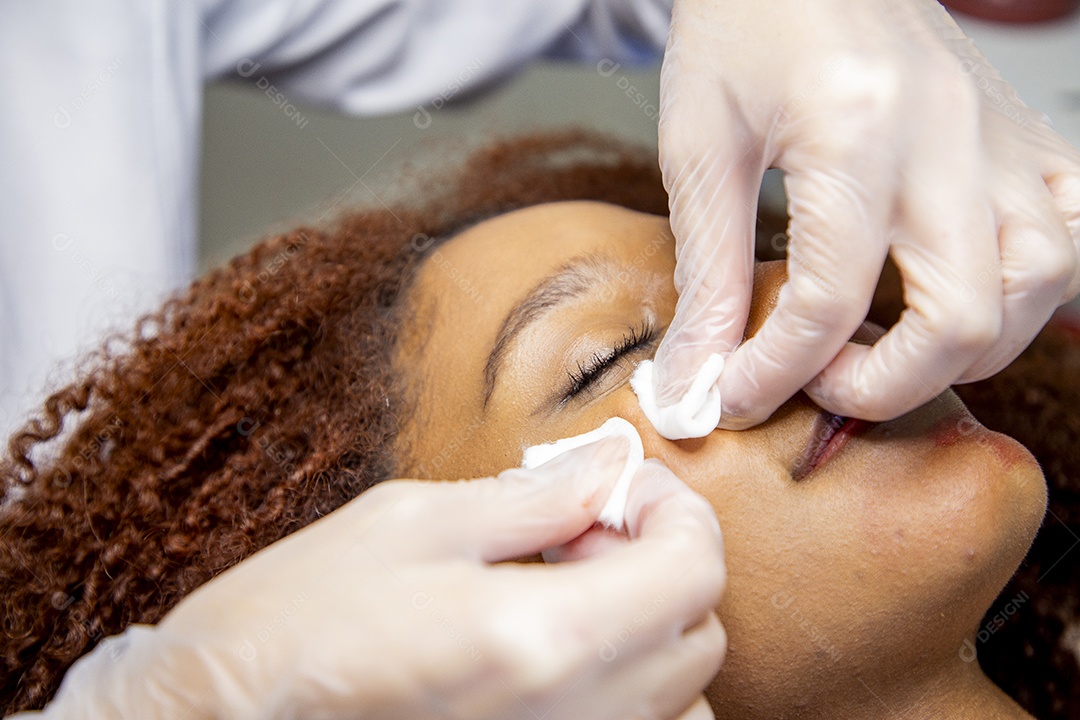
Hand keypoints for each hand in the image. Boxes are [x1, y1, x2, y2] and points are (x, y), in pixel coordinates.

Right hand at [33, 438, 725, 719]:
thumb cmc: (297, 618)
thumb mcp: (415, 522)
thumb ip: (534, 497)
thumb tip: (610, 466)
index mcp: (547, 637)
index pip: (693, 571)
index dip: (675, 510)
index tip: (622, 486)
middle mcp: (575, 717)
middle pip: (699, 638)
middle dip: (663, 563)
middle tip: (585, 528)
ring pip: (680, 705)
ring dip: (653, 635)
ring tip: (574, 593)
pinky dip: (626, 690)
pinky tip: (558, 649)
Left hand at [653, 0, 1079, 430]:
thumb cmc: (744, 23)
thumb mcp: (700, 146)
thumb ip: (708, 272)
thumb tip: (696, 375)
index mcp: (854, 131)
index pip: (829, 301)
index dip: (774, 374)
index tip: (731, 396)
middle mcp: (947, 136)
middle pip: (960, 319)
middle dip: (882, 386)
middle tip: (817, 380)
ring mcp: (998, 135)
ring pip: (1039, 284)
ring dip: (964, 348)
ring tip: (888, 345)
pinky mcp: (1020, 135)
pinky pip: (1075, 227)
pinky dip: (1036, 286)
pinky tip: (973, 295)